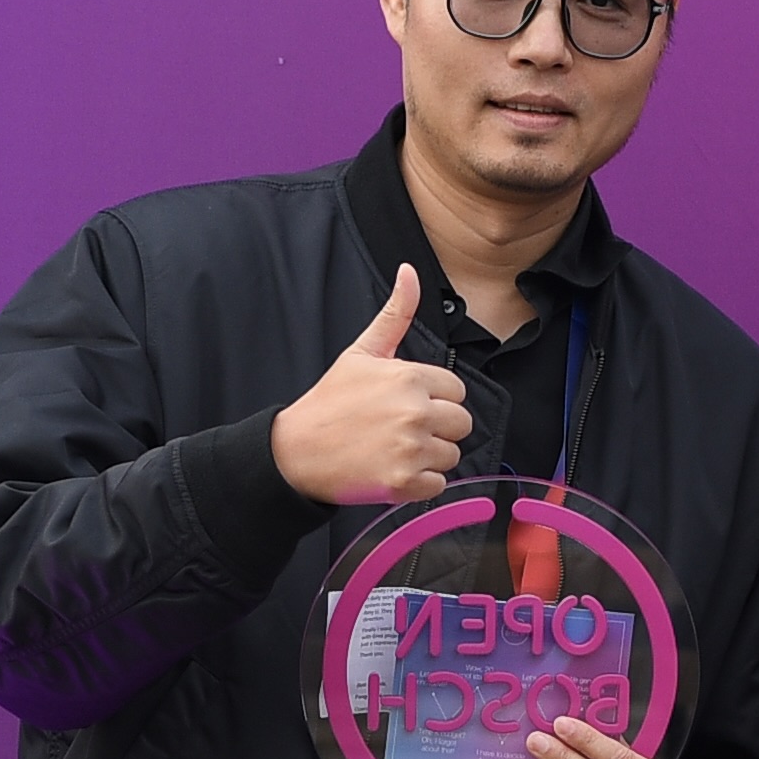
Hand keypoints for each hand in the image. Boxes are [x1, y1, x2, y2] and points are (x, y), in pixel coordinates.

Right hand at [270, 267, 472, 504]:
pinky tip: (393, 471)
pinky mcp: (404, 482)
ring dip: (429, 458)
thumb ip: (396, 315)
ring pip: (452, 456)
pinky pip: (438, 486)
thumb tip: (409, 272)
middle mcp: (414, 412)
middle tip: (402, 431)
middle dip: (437, 429)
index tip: (406, 406)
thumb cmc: (330, 403)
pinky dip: (420, 484)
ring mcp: (410, 449)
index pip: (457, 392)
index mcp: (409, 377)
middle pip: (461, 424)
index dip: (435, 399)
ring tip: (395, 451)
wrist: (296, 451)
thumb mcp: (362, 352)